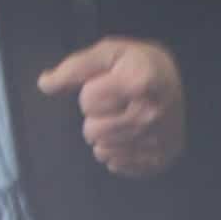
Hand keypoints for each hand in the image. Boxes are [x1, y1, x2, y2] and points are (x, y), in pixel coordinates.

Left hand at [37, 37, 185, 177]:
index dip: (91, 92)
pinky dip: (117, 153)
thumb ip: (74, 68)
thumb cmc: (138, 62)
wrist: (176, 81)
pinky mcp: (162, 159)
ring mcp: (158, 140)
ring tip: (119, 121)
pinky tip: (128, 138)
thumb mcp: (108, 53)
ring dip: (104, 137)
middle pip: (93, 131)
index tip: (109, 85)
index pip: (88, 101)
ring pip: (103, 152)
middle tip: (113, 106)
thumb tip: (44, 84)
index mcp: (139, 82)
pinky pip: (119, 166)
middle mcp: (151, 114)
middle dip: (95, 118)